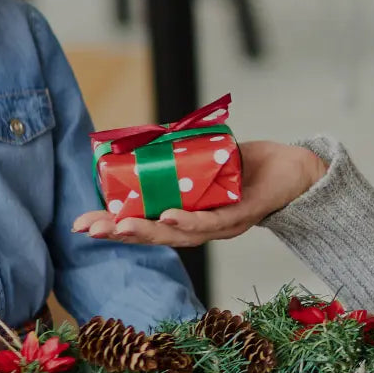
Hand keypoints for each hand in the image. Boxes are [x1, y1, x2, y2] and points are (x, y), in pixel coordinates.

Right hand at [73, 138, 327, 247]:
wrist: (291, 169)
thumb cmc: (243, 166)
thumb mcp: (203, 158)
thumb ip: (177, 154)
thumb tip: (141, 137)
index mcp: (187, 216)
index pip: (145, 225)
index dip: (113, 226)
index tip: (82, 224)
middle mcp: (202, 227)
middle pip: (155, 235)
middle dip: (119, 233)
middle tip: (88, 230)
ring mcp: (222, 225)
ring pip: (180, 234)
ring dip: (148, 230)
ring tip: (120, 225)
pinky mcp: (243, 214)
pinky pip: (214, 220)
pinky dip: (191, 220)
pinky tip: (172, 216)